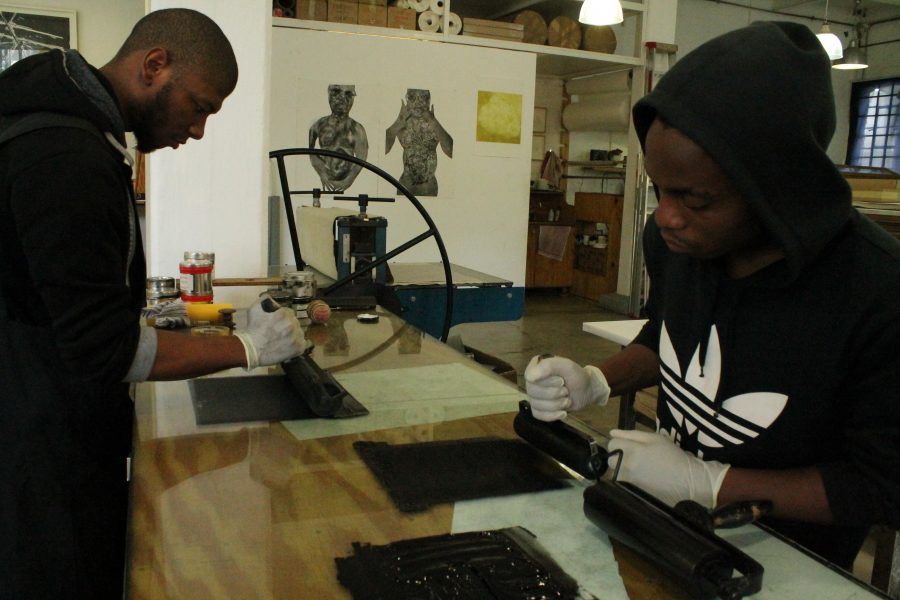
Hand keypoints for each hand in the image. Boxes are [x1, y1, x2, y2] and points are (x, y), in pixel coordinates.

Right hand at [234, 298, 307, 368]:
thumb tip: (271, 297)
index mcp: (283, 314)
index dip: (283, 317)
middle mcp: (291, 325)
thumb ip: (264, 299)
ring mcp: (296, 337)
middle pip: (294, 322)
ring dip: (293, 334)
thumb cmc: (252, 329)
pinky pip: (303, 343)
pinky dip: (297, 343)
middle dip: (288, 325)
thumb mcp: (254, 309)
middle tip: (279, 331)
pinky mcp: (298, 348)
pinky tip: (288, 345)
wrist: (251, 350)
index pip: (289, 312)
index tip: (278, 322)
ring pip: (299, 332)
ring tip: (283, 338)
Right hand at [524, 355, 610, 420]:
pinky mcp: (538, 409)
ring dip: (556, 405)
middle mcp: (532, 381)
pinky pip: (538, 415)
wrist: (586, 391)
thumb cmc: (576, 376)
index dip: (546, 382)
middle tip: (566, 390)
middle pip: (533, 392)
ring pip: (536, 405)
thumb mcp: (566, 366)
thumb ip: (548, 366)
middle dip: (554, 394)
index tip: (561, 381)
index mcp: (535, 367)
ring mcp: (534, 396)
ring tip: (567, 400)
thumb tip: (529, 377)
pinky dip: (552, 415)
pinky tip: (563, 412)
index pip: (530, 376)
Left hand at [607, 429, 729, 508]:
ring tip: (642, 468)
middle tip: (637, 456)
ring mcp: (628, 482)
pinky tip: (645, 478)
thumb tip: (612, 433)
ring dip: (624, 468)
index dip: (619, 442)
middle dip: (619, 456)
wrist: (688, 480)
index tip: (631, 445)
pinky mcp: (632, 492)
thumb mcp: (655, 438)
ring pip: (616, 472)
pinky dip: (630, 479)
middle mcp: (626, 467)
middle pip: (610, 459)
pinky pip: (624, 482)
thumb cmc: (672, 455)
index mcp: (631, 451)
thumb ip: (631, 434)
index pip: (611, 444)